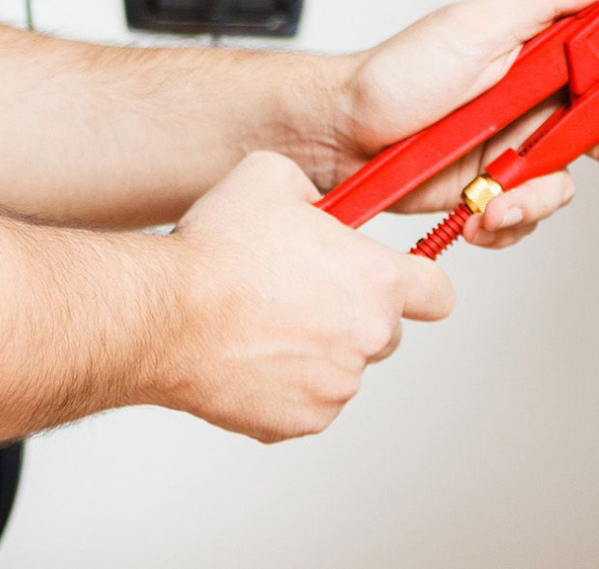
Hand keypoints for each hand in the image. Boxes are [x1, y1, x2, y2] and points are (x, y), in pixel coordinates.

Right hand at [153, 152, 453, 441]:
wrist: (160, 315)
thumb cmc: (216, 250)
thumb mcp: (273, 176)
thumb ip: (317, 189)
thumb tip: (320, 203)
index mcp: (377, 279)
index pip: (438, 294)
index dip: (420, 285)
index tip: (402, 284)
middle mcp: (368, 336)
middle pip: (385, 330)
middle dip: (355, 314)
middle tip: (305, 294)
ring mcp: (335, 385)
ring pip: (344, 367)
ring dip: (319, 349)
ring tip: (266, 322)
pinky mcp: (299, 422)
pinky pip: (308, 401)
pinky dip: (287, 385)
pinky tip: (252, 355)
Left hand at [330, 0, 598, 249]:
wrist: (343, 137)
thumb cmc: (395, 76)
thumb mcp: (473, 27)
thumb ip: (546, 1)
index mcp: (545, 51)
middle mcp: (542, 97)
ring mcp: (521, 144)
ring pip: (570, 184)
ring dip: (537, 200)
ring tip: (497, 197)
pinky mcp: (498, 184)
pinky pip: (530, 213)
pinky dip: (508, 221)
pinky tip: (479, 210)